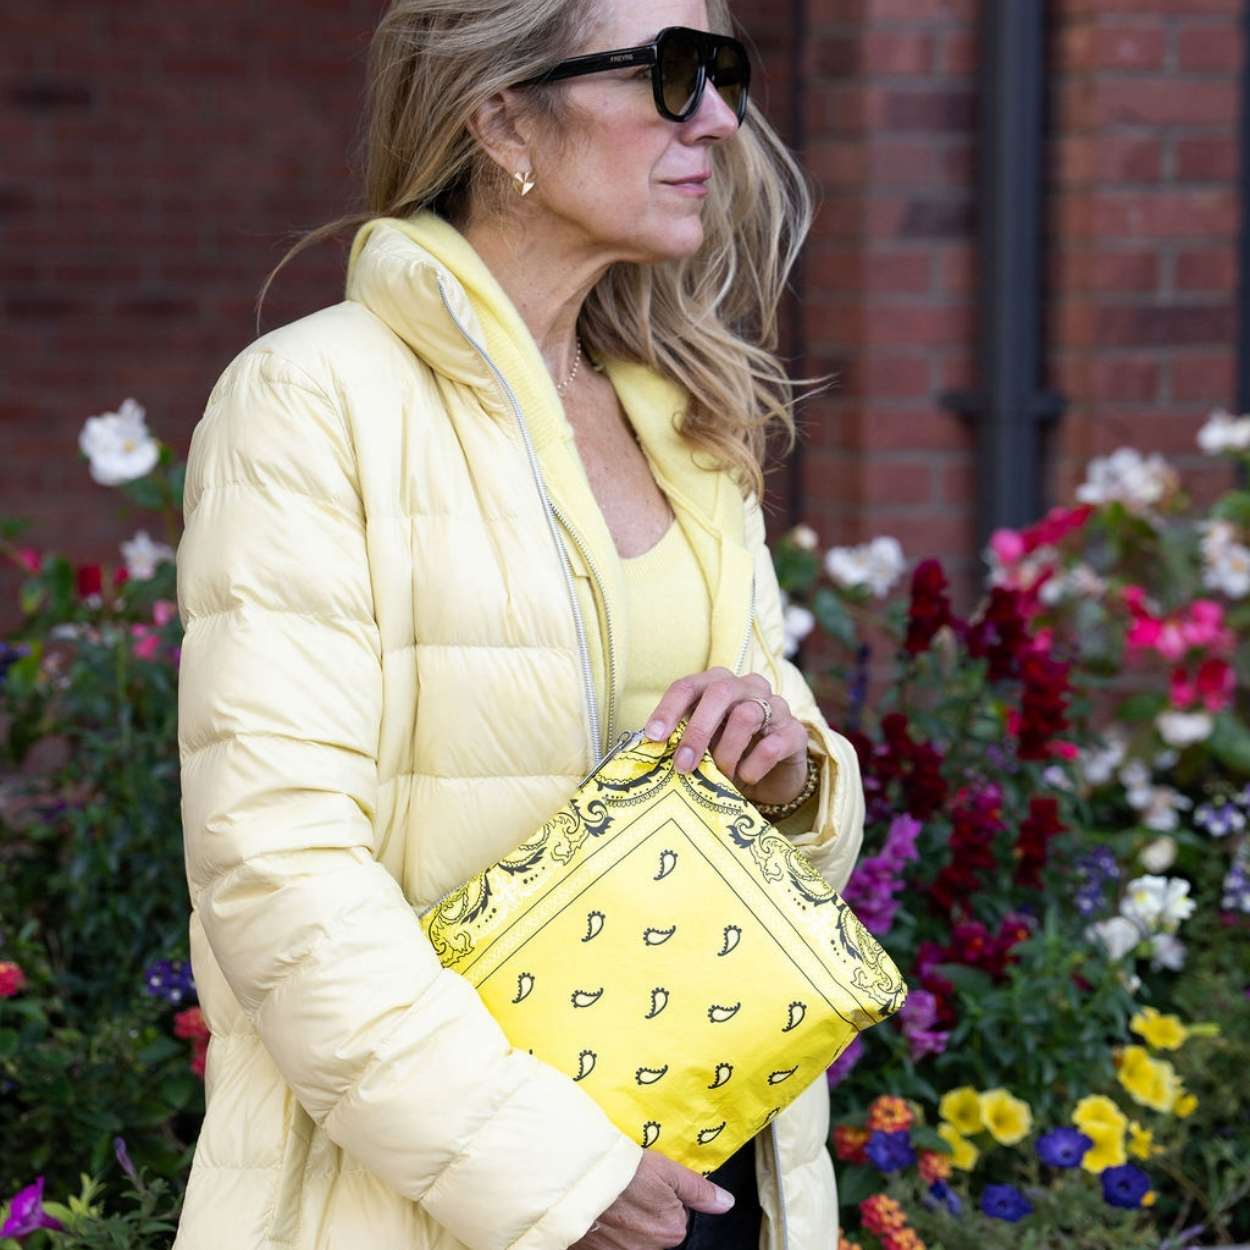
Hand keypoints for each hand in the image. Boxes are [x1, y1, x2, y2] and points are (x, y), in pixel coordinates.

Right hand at [571, 1151, 733, 1249]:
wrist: (580, 1181)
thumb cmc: (625, 1172)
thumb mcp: (666, 1170)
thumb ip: (697, 1190)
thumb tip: (727, 1203)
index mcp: (672, 1230)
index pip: (675, 1218)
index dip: (663, 1198)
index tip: (649, 1185)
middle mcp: (651, 1249)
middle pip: (653, 1231)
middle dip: (645, 1214)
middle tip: (629, 1191)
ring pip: (631, 1238)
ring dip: (625, 1224)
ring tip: (612, 1200)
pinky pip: (610, 1244)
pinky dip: (607, 1232)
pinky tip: (600, 1214)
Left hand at [643, 668, 809, 807]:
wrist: (773, 776)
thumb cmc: (730, 754)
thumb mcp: (703, 745)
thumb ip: (682, 740)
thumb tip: (650, 751)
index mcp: (718, 684)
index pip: (688, 686)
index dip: (668, 710)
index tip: (653, 738)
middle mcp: (748, 687)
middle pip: (720, 692)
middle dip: (697, 730)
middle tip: (683, 765)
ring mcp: (775, 707)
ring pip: (746, 715)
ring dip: (726, 752)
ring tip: (720, 776)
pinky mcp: (795, 733)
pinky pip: (773, 744)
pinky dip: (754, 765)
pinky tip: (746, 777)